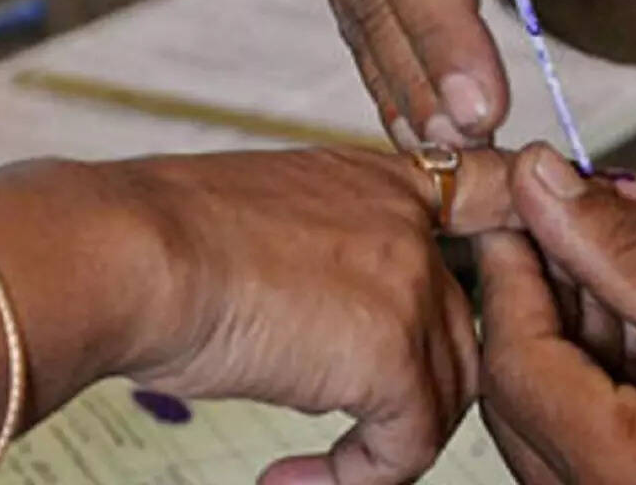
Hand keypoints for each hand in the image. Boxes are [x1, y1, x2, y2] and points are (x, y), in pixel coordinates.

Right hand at [105, 147, 514, 484]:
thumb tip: (331, 311)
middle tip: (376, 424)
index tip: (500, 287)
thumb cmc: (162, 236)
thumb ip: (327, 250)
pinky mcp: (391, 349)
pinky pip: (410, 442)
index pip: (488, 190)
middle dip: (428, 380)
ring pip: (450, 387)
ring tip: (325, 470)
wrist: (126, 252)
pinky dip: (360, 477)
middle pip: (469, 319)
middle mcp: (406, 221)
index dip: (508, 241)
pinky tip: (296, 479)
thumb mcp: (267, 217)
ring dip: (391, 440)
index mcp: (378, 180)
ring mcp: (408, 280)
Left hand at [475, 143, 635, 483]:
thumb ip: (625, 250)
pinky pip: (569, 424)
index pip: (514, 357)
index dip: (511, 266)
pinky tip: (634, 312)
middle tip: (574, 212)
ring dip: (569, 321)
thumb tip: (544, 185)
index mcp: (621, 475)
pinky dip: (591, 362)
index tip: (520, 198)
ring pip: (539, 399)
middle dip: (541, 287)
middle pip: (516, 381)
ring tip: (625, 258)